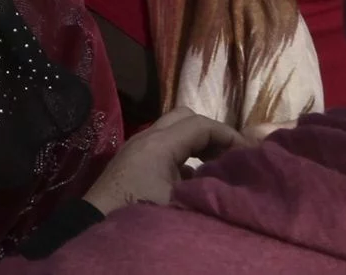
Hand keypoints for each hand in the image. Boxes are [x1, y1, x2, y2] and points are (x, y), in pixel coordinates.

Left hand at [80, 109, 248, 214]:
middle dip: (211, 134)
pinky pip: (163, 150)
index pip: (201, 124)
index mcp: (159, 142)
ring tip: (219, 169)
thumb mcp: (182, 202)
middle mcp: (146, 138)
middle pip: (185, 119)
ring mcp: (136, 150)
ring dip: (196, 145)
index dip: (229, 135)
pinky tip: (195, 183)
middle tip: (232, 156)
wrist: (95, 227)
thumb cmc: (141, 212)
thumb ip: (210, 183)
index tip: (250, 154)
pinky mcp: (131, 166)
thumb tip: (237, 178)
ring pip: (173, 133)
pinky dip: (183, 158)